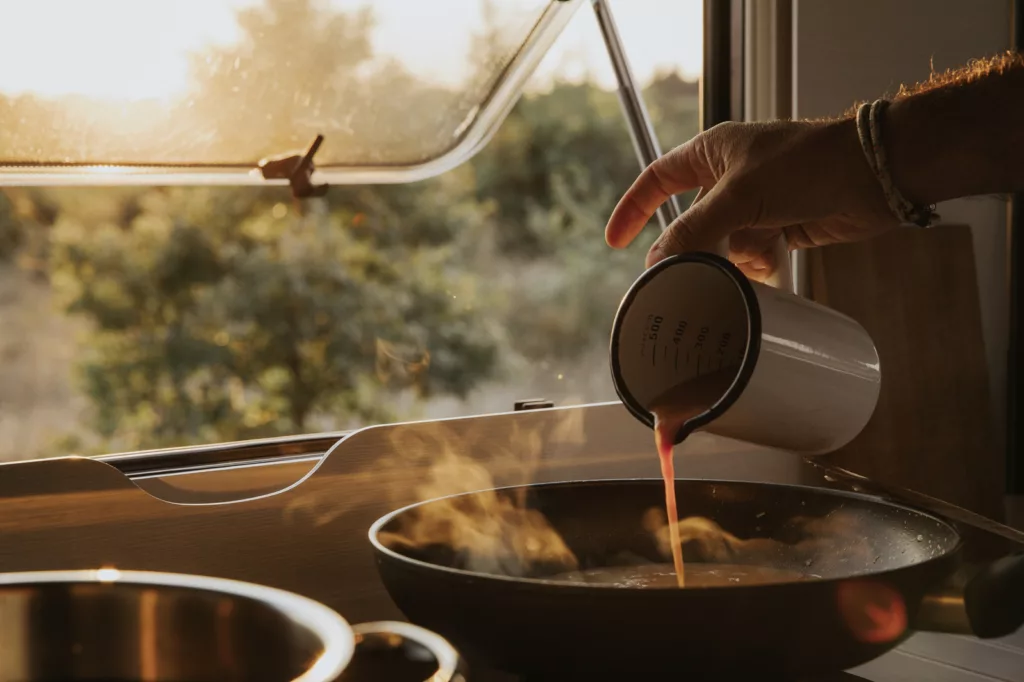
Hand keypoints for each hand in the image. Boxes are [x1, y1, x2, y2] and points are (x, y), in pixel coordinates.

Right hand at [604, 118, 900, 279]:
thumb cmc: (807, 165)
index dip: (634, 209)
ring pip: (723, 244)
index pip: (658, 179)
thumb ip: (694, 229)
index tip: (615, 242)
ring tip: (753, 255)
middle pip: (692, 222)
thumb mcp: (739, 195)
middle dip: (697, 248)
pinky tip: (776, 259)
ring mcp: (757, 204)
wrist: (873, 176)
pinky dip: (760, 264)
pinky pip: (753, 256)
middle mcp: (731, 177)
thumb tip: (658, 260)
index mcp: (712, 152)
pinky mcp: (780, 227)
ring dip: (735, 257)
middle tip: (690, 274)